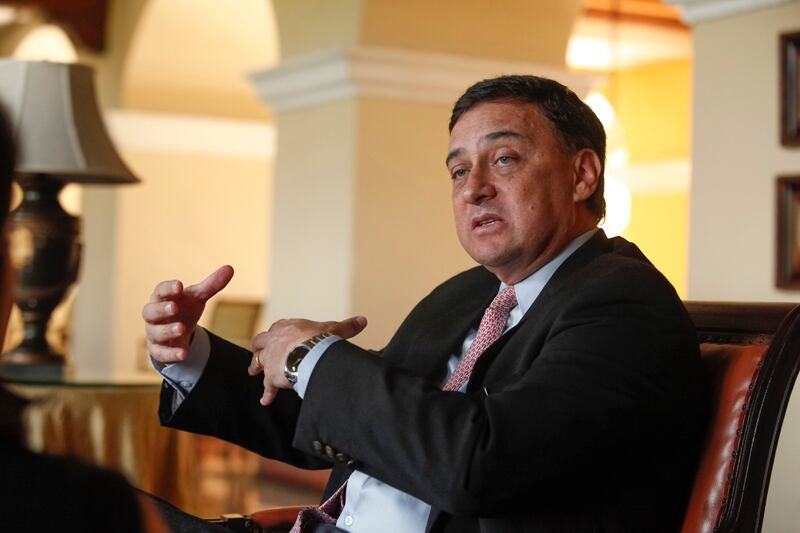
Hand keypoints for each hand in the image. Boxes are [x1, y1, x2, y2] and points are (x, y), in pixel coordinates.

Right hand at [142, 265, 233, 363]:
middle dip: (161, 309)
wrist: (179, 332)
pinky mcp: (158, 350)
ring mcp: (154, 333)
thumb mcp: (198, 297)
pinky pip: (161, 353)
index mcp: (163, 298)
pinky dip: (171, 354)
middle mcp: (154, 315)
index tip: (179, 286)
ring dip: (167, 330)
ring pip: (155, 332)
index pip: (160, 290)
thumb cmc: (185, 308)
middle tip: (174, 307)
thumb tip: (230, 268)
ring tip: (181, 328)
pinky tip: (183, 353)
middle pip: (150, 311)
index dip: (168, 288)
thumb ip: (212, 285)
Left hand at [248, 316, 367, 405]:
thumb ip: (347, 326)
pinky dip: (267, 394)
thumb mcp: (334, 330)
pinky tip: (265, 401)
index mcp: (288, 327)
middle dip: (259, 347)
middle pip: (261, 341)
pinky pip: (267, 386)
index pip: (279, 327)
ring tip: (253, 372)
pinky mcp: (271, 375)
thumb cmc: (320, 340)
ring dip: (256, 366)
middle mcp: (275, 340)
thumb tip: (363, 320)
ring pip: (258, 361)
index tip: (278, 335)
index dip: (279, 332)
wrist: (308, 354)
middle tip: (258, 352)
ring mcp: (270, 358)